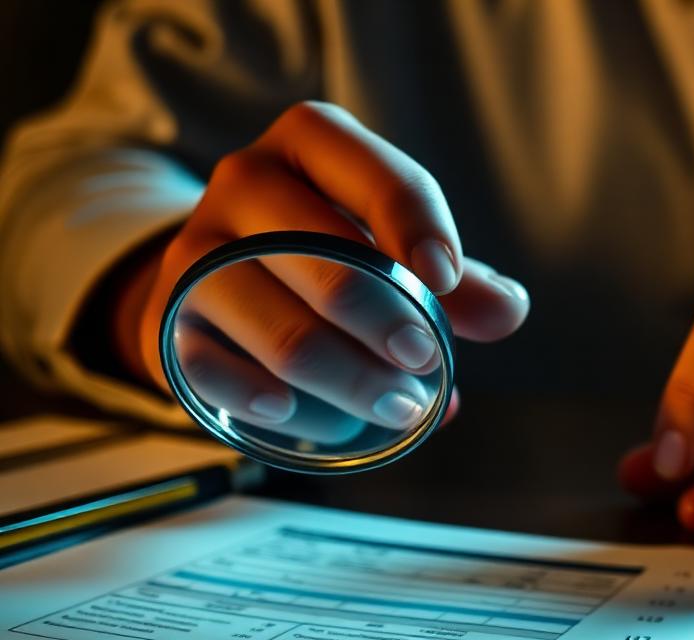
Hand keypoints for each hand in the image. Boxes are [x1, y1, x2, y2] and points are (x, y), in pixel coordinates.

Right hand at [113, 101, 528, 439]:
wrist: (221, 278)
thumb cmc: (331, 253)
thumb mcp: (399, 249)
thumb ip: (460, 282)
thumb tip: (506, 310)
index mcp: (312, 144)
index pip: (374, 175)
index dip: (417, 228)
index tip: (446, 283)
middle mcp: (245, 183)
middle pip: (328, 263)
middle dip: (390, 323)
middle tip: (426, 363)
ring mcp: (197, 251)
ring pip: (287, 334)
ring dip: (354, 384)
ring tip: (400, 408)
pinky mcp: (168, 320)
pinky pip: (228, 378)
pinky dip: (286, 409)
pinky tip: (323, 421)